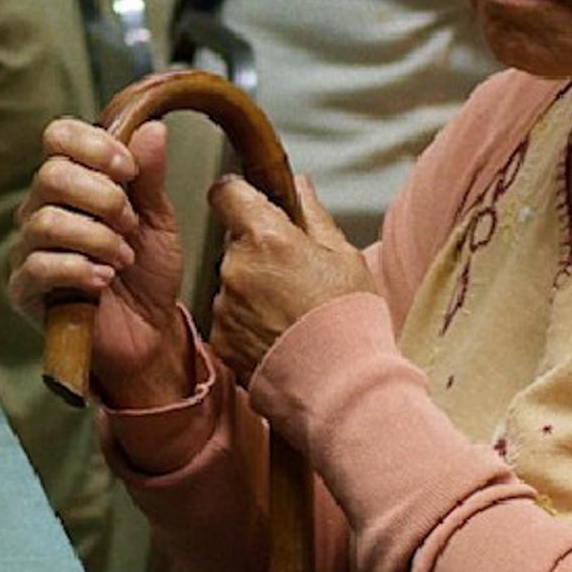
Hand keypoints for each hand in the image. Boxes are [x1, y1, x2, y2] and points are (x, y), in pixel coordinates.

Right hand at [7, 116, 195, 409]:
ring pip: (46, 221)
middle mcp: (42, 209)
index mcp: (72, 184)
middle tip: (129, 224)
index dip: (94, 145)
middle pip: (51, 174)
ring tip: (122, 259)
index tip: (129, 170)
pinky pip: (39, 266)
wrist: (149, 334)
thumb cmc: (147, 275)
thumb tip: (152, 128)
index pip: (58, 137)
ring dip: (96, 238)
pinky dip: (80, 269)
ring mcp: (28, 249)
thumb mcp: (158, 220)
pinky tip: (103, 280)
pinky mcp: (24, 289)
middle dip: (103, 197)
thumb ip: (149, 177)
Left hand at [205, 173, 376, 380]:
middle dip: (258, 252)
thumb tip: (300, 186)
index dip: (239, 196)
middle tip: (294, 275)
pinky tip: (279, 335)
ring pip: (232, 282)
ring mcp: (225, 306)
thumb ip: (313, 216)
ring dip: (252, 289)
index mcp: (267, 238)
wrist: (341, 385)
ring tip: (291, 313)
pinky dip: (247, 323)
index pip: (226, 193)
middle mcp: (237, 268)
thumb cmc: (350, 321)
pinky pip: (229, 318)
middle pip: (234, 243)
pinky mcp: (221, 339)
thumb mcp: (344, 257)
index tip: (252, 205)